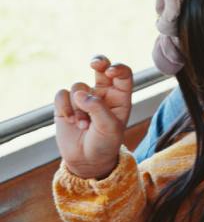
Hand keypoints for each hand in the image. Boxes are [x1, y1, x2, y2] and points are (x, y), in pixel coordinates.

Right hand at [53, 56, 132, 178]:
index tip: (110, 71)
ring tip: (83, 125)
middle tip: (95, 64)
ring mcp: (84, 98)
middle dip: (99, 61)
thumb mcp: (109, 128)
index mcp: (120, 98)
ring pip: (78, 87)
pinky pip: (62, 95)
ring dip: (79, 107)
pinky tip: (70, 121)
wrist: (87, 160)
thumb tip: (80, 93)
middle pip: (101, 68)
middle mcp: (103, 94)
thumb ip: (98, 109)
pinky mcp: (66, 104)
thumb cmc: (105, 143)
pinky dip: (65, 107)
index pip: (123, 75)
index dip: (117, 68)